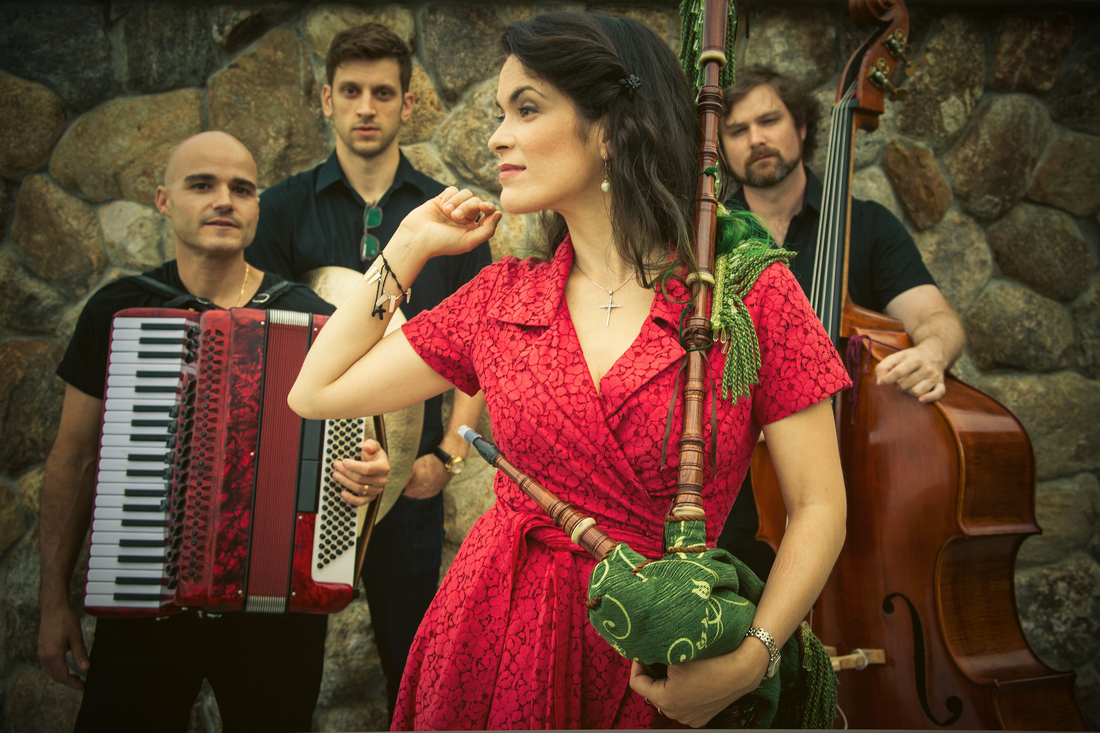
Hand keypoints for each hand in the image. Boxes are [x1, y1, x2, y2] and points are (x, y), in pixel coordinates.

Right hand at [38, 601, 88, 689]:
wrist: (53, 609)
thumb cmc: (65, 621)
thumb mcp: (76, 637)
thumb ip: (80, 654)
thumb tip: (86, 668)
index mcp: (53, 655)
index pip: (62, 676)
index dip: (72, 683)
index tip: (82, 686)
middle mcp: (44, 656)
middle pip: (55, 676)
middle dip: (68, 682)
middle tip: (81, 683)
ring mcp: (41, 653)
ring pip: (51, 671)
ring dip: (62, 676)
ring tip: (75, 677)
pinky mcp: (42, 649)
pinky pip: (49, 665)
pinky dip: (57, 669)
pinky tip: (66, 667)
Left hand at [332, 439, 388, 506]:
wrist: (375, 464)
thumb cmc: (372, 455)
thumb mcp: (373, 446)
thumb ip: (371, 445)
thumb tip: (366, 447)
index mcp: (383, 467)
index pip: (367, 469)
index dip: (354, 466)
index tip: (344, 461)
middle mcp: (381, 480)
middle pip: (360, 479)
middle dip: (346, 472)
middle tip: (336, 466)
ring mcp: (376, 490)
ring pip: (358, 489)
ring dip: (345, 482)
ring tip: (336, 474)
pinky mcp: (370, 497)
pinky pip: (360, 502)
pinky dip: (351, 499)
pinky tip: (342, 493)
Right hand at [395, 187, 501, 258]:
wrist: (417, 237)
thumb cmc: (442, 243)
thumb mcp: (469, 241)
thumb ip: (488, 230)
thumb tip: (499, 213)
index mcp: (473, 228)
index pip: (489, 213)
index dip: (489, 207)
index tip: (483, 207)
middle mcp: (465, 218)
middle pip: (476, 201)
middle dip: (467, 206)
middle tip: (455, 217)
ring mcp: (453, 207)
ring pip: (465, 193)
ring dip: (457, 201)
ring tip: (447, 212)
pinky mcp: (441, 199)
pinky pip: (453, 190)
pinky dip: (449, 196)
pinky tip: (441, 206)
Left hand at [401, 452, 449, 499]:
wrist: (446, 462)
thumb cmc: (429, 463)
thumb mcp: (415, 466)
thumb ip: (407, 477)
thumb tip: (400, 485)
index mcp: (418, 487)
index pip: (406, 493)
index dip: (402, 490)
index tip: (400, 485)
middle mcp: (425, 492)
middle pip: (413, 496)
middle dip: (408, 492)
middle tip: (406, 486)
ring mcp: (432, 492)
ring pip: (420, 496)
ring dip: (415, 493)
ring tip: (413, 486)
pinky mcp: (437, 490)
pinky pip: (428, 495)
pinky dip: (423, 494)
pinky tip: (422, 489)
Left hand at [629, 641, 768, 727]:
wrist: (742, 669)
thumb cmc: (710, 659)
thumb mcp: (676, 652)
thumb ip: (655, 654)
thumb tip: (641, 651)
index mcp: (665, 699)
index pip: (637, 683)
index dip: (637, 665)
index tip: (642, 653)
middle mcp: (675, 714)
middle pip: (652, 692)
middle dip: (651, 674)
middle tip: (656, 657)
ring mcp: (689, 718)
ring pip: (667, 700)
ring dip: (666, 685)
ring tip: (673, 667)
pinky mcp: (701, 718)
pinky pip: (682, 706)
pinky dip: (680, 694)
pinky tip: (688, 680)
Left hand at [875, 343, 945, 402]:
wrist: (933, 353)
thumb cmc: (910, 358)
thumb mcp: (896, 357)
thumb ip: (883, 367)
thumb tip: (879, 382)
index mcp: (915, 359)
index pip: (899, 371)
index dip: (887, 379)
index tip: (881, 382)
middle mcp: (927, 368)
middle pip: (905, 384)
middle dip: (899, 385)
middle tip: (901, 380)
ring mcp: (935, 377)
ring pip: (917, 392)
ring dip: (909, 391)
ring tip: (909, 385)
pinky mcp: (941, 384)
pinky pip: (937, 395)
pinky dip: (928, 398)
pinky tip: (920, 399)